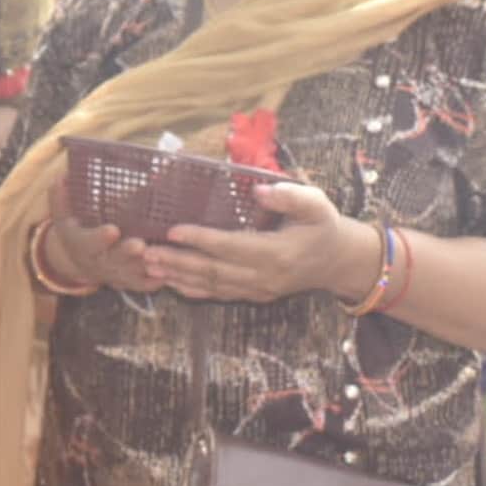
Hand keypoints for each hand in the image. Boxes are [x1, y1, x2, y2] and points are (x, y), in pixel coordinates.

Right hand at [42, 169, 161, 292]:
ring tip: (161, 258)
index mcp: (82, 244)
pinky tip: (168, 274)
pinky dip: (154, 281)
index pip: (90, 242)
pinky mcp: (127, 281)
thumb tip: (63, 175)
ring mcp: (114, 273)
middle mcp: (99, 261)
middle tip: (140, 245)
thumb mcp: (62, 216)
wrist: (78, 263)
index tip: (112, 229)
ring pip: (130, 273)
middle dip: (127, 253)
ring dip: (144, 267)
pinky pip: (141, 284)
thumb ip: (61, 197)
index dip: (100, 238)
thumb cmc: (75, 231)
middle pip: (114, 259)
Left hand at [145, 182, 373, 303]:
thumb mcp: (316, 204)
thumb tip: (258, 190)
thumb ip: (289, 196)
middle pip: (214, 270)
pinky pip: (219, 294)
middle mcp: (265, 276)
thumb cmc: (324, 225)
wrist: (339, 261)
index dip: (200, 239)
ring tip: (149, 266)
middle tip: (146, 252)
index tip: (172, 229)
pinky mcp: (255, 295)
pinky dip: (193, 290)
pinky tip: (170, 283)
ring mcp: (259, 289)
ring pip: (212, 286)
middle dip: (178, 261)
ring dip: (179, 276)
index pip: (231, 246)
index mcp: (278, 253)